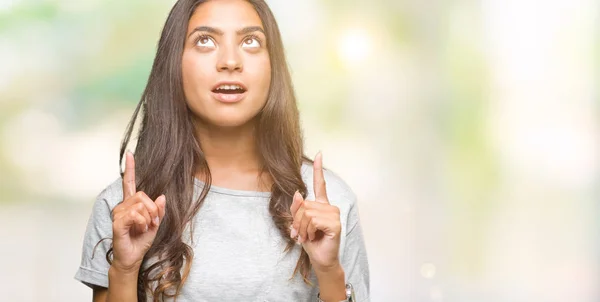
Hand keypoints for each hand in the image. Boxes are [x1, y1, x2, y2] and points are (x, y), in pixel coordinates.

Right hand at [110, 151, 165, 272]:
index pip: (129, 182)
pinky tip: (139, 230)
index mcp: (131, 204)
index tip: (130, 154)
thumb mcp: (156, 224)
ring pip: (140, 206)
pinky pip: (135, 215)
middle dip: (153, 210)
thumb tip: (161, 196)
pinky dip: (142, 223)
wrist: (133, 257)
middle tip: (152, 222)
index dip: (130, 168)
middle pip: (143, 195)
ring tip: (144, 228)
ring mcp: (118, 214)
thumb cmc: (140, 241)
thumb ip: (159, 210)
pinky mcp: (117, 222)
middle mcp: (122, 206)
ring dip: (148, 219)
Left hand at [290, 152, 341, 271]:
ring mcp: (334, 214)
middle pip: (304, 204)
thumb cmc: (311, 242)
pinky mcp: (335, 223)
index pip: (320, 184)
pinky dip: (309, 231)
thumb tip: (297, 193)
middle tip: (302, 234)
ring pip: (307, 213)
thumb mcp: (298, 224)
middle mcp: (329, 207)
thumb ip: (296, 209)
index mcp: (321, 205)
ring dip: (302, 228)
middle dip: (297, 221)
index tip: (319, 153)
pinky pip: (313, 221)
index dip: (319, 169)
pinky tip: (315, 237)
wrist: (320, 259)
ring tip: (308, 236)